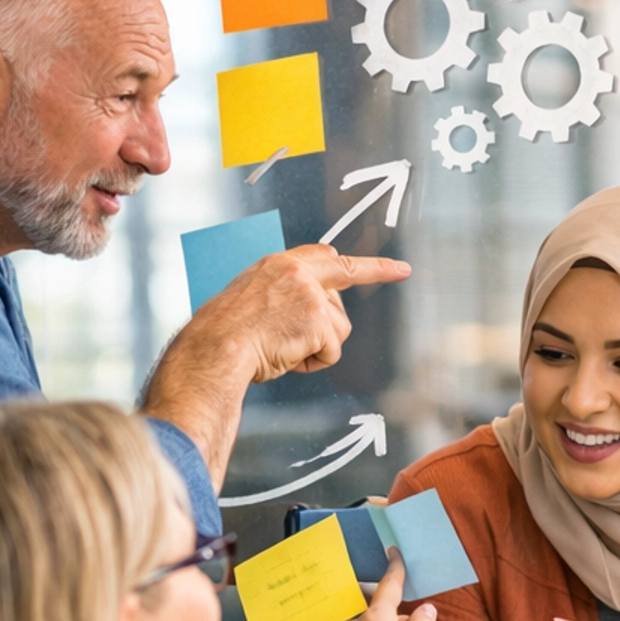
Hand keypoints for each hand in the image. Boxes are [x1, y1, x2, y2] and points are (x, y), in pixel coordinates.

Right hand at [142, 246, 410, 486]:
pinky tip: (287, 358)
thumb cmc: (224, 334)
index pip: (325, 256)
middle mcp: (297, 272)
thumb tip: (308, 308)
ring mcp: (310, 294)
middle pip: (349, 275)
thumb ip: (283, 294)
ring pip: (339, 328)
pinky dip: (311, 364)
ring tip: (284, 349)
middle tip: (403, 270)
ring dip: (318, 346)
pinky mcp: (317, 320)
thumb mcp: (251, 300)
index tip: (386, 263)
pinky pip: (331, 352)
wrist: (215, 348)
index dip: (354, 262)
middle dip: (380, 271)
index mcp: (278, 265)